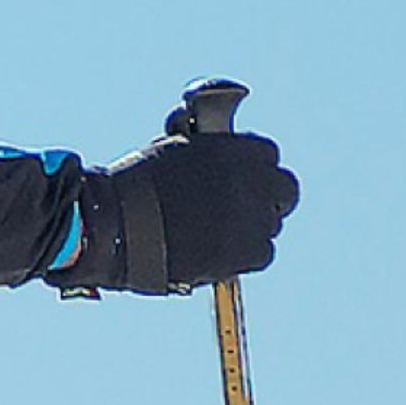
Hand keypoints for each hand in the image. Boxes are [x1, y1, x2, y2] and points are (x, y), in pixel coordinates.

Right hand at [50, 117, 297, 294]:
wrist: (119, 225)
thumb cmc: (136, 186)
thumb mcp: (176, 150)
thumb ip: (210, 152)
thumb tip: (226, 157)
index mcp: (233, 149)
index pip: (268, 155)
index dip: (256, 168)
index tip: (244, 178)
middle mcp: (251, 180)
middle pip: (285, 189)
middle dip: (271, 196)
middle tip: (248, 208)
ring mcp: (254, 216)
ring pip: (271, 224)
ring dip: (253, 227)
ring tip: (218, 234)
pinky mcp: (250, 251)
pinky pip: (263, 253)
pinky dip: (247, 255)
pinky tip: (218, 252)